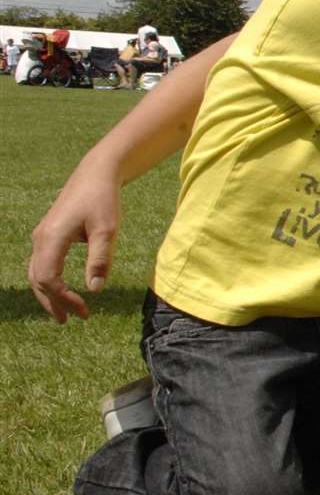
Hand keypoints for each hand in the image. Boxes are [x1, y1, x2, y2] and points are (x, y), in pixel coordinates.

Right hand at [28, 164, 121, 321]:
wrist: (96, 174)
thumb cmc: (103, 200)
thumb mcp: (107, 230)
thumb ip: (100, 260)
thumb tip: (94, 290)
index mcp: (52, 238)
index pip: (49, 279)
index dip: (63, 298)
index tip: (85, 310)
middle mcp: (40, 239)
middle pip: (38, 280)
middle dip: (53, 302)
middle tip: (71, 320)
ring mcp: (41, 236)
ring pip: (36, 273)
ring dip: (49, 295)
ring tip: (65, 313)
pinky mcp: (47, 234)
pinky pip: (42, 264)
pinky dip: (49, 281)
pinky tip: (62, 290)